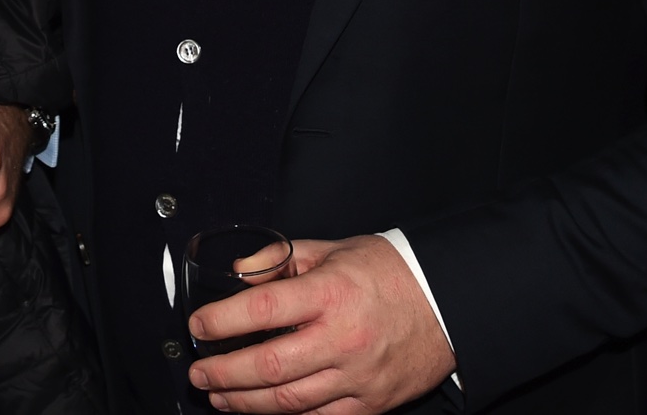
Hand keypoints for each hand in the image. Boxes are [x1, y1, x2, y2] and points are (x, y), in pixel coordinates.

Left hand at [187, 235, 455, 413]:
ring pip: (289, 401)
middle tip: (199, 372)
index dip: (222, 320)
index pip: (262, 309)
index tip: (199, 324)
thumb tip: (240, 272)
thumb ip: (282, 257)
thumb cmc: (389, 272)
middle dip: (224, 373)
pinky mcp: (370, 402)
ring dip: (246, 402)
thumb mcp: (333, 248)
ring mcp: (357, 376)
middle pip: (268, 366)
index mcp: (331, 293)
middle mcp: (342, 338)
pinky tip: (263, 410)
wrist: (447, 302)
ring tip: (220, 396)